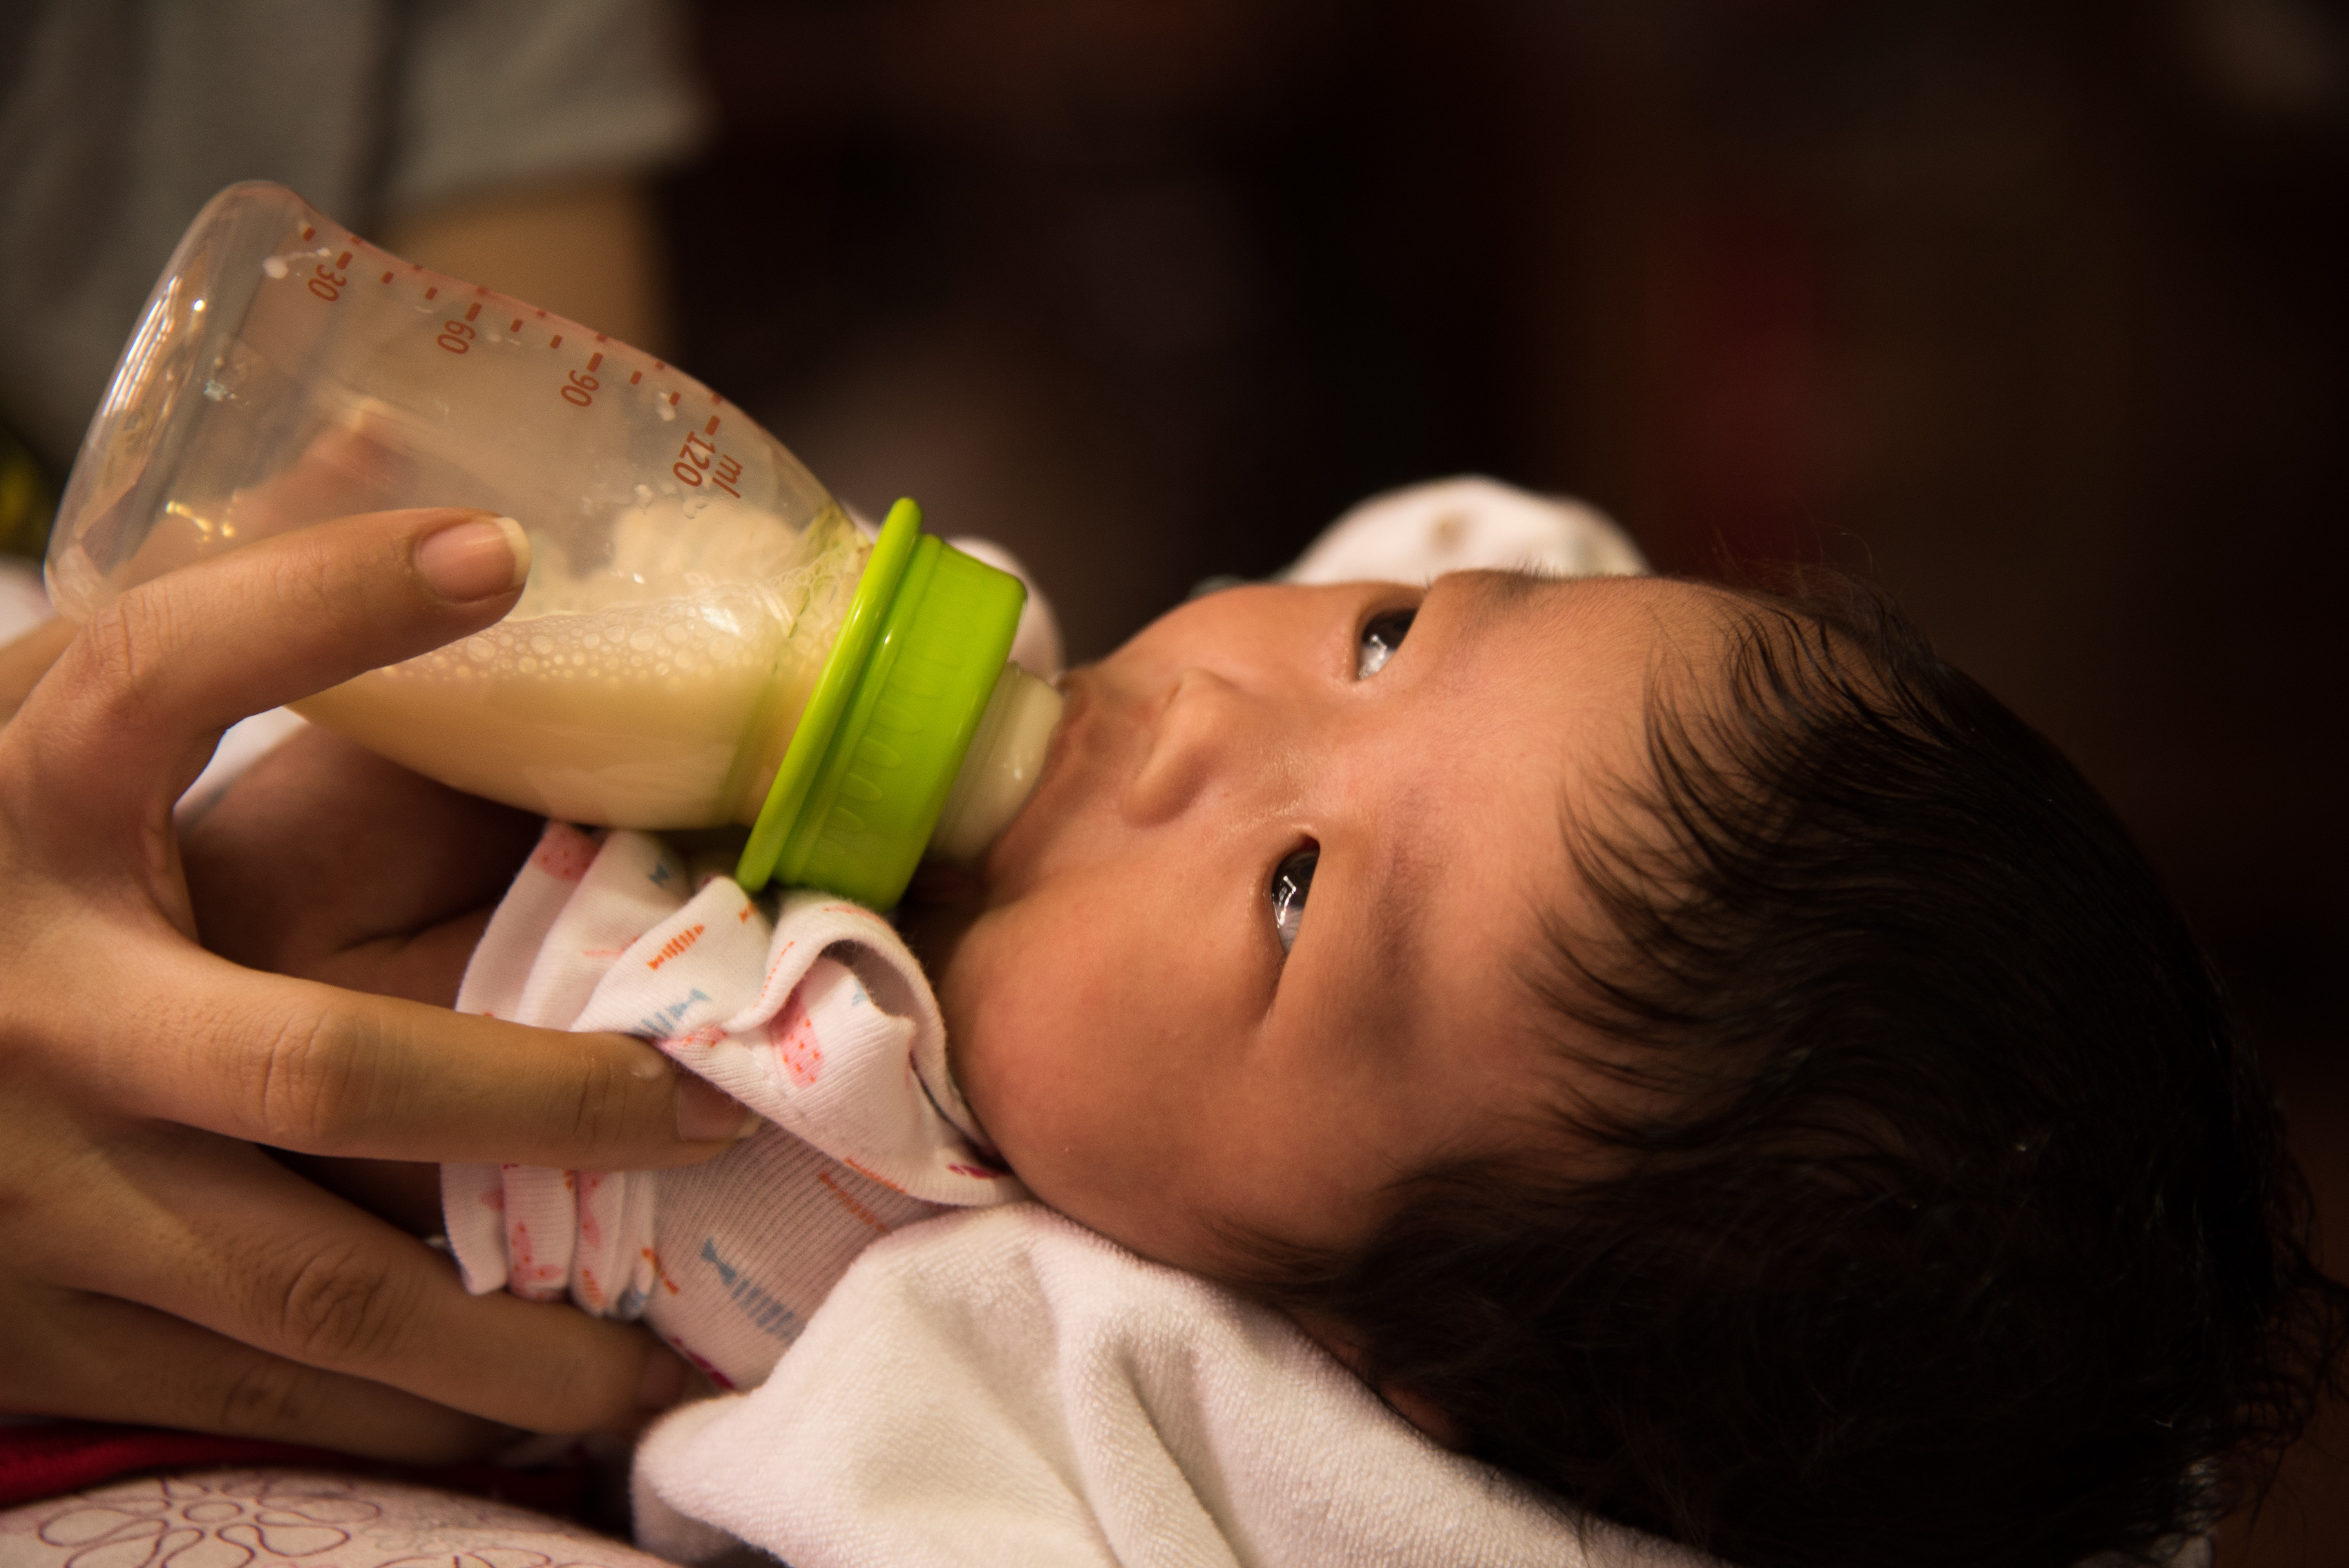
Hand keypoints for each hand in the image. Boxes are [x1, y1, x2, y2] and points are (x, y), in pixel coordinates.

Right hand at [0, 509, 742, 1461]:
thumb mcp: (30, 724)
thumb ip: (210, 606)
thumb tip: (396, 434)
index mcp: (18, 816)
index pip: (154, 672)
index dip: (321, 603)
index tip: (496, 554)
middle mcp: (32, 1008)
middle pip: (321, 1065)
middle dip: (540, 1102)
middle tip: (709, 1112)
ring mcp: (22, 1190)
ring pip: (302, 1279)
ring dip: (498, 1331)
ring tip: (655, 1362)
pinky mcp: (18, 1327)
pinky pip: (234, 1389)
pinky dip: (386, 1413)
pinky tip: (512, 1419)